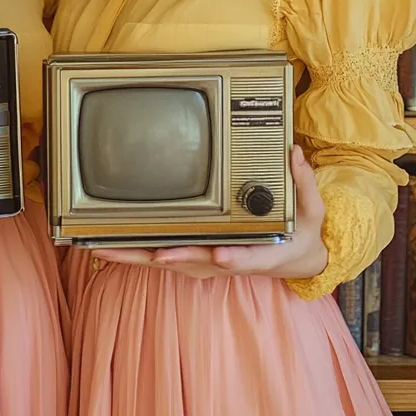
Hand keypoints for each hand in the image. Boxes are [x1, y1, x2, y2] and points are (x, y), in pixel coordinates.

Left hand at [90, 145, 327, 279]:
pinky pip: (160, 256)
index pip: (245, 256)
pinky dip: (135, 252)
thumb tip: (293, 153)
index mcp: (260, 252)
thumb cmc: (300, 235)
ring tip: (104, 247)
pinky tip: (107, 244)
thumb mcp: (311, 210)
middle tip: (142, 250)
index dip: (232, 257)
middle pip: (192, 261)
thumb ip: (303, 183)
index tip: (219, 255)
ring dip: (137, 257)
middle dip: (165, 257)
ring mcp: (207, 261)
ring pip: (167, 262)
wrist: (295, 259)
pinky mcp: (193, 256)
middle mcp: (227, 260)